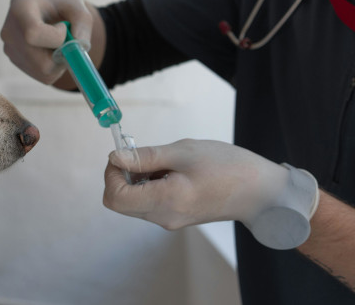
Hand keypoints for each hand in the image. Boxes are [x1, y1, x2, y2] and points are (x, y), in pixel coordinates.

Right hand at [1, 0, 93, 84]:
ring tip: (56, 40)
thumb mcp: (75, 2)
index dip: (56, 37)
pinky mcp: (14, 60)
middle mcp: (9, 32)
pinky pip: (41, 75)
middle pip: (41, 62)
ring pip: (43, 72)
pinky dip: (53, 66)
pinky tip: (49, 47)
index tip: (64, 25)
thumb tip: (79, 48)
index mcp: (20, 10)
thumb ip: (82, 22)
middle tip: (66, 38)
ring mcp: (9, 48)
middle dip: (62, 55)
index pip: (33, 34)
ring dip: (59, 61)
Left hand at [104, 139, 317, 247]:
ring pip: (134, 202)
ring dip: (137, 180)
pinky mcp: (177, 217)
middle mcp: (164, 218)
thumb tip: (115, 157)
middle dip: (122, 176)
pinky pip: (150, 203)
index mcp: (165, 202)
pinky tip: (171, 172)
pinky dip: (150, 185)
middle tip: (143, 155)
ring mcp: (170, 220)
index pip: (114, 197)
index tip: (124, 155)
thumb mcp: (183, 152)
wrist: (263, 191)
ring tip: (164, 163)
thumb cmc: (228, 166)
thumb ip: (145, 157)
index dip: (111, 174)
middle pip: (121, 201)